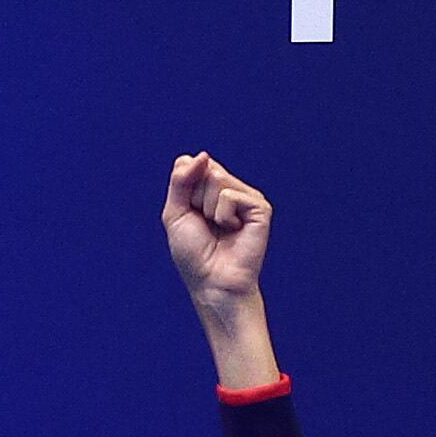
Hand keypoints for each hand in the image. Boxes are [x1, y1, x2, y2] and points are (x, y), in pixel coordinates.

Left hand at [161, 154, 271, 314]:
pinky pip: (229, 196)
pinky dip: (223, 216)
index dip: (182, 188)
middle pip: (203, 169)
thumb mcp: (175, 214)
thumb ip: (181, 182)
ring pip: (216, 179)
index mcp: (208, 189)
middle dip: (194, 200)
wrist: (213, 281)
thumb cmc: (193, 254)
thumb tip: (202, 155)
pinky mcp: (260, 206)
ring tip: (219, 228)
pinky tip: (234, 230)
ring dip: (208, 209)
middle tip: (205, 224)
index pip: (189, 164)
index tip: (188, 213)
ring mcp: (246, 197)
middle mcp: (229, 188)